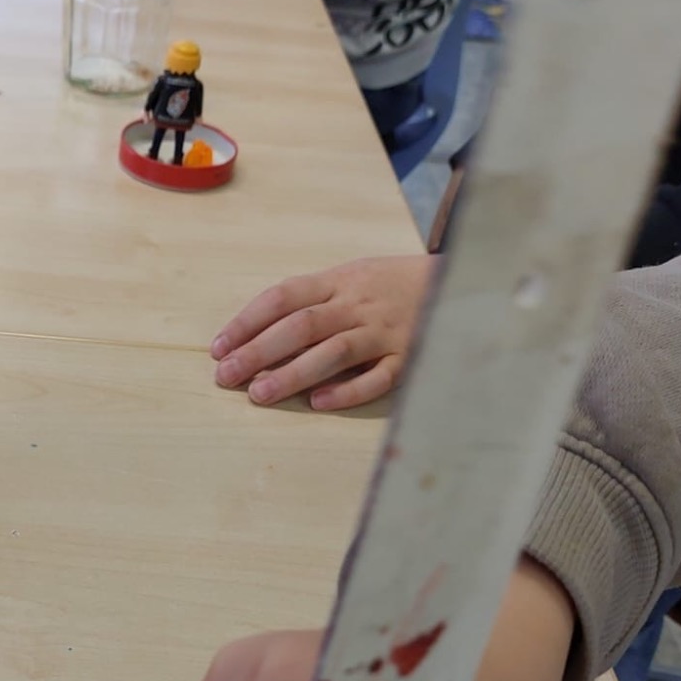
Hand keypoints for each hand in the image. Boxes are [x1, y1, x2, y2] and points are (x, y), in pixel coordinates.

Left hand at [211, 255, 435, 411]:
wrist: (461, 280)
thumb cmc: (393, 285)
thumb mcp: (353, 277)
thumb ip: (313, 299)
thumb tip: (257, 330)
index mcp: (340, 280)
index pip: (284, 297)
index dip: (248, 321)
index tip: (219, 347)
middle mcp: (359, 304)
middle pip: (302, 325)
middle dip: (259, 350)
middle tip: (226, 376)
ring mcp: (385, 331)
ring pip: (334, 351)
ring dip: (293, 373)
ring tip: (259, 394)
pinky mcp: (410, 356)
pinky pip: (378, 377)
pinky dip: (348, 390)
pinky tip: (319, 403)